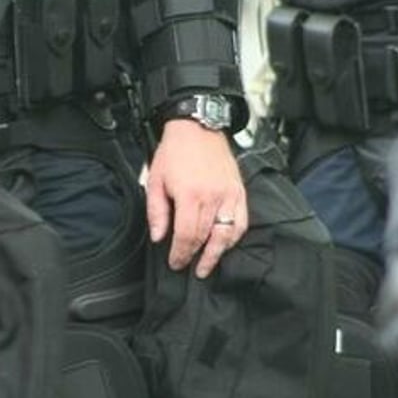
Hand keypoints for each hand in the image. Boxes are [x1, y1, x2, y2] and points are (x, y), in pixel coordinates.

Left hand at [145, 119, 246, 277]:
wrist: (197, 128)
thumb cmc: (175, 152)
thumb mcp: (155, 179)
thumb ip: (157, 211)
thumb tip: (159, 236)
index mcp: (189, 195)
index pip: (186, 235)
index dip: (180, 254)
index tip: (175, 263)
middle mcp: (212, 197)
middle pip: (206, 237)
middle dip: (196, 257)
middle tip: (191, 269)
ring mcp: (229, 195)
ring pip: (227, 234)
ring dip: (217, 253)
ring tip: (209, 265)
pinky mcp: (239, 191)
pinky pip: (241, 221)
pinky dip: (234, 237)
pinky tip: (226, 244)